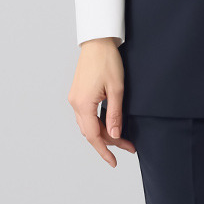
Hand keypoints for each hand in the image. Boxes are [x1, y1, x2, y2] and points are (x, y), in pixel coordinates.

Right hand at [68, 36, 135, 166]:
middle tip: (129, 146)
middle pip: (91, 132)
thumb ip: (115, 115)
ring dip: (104, 134)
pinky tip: (109, 126)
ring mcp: (75, 99)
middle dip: (109, 142)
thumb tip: (113, 136)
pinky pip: (86, 116)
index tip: (114, 162)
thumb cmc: (107, 61)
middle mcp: (75, 104)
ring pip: (88, 125)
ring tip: (123, 138)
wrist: (97, 42)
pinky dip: (97, 124)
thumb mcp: (117, 90)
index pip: (93, 136)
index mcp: (83, 104)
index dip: (104, 151)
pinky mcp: (78, 94)